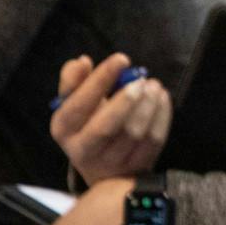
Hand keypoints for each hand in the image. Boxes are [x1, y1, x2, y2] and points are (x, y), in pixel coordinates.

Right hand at [51, 53, 171, 183]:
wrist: (103, 164)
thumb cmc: (88, 122)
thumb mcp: (74, 103)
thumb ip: (74, 80)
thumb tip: (81, 62)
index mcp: (64, 129)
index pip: (78, 105)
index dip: (99, 81)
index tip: (121, 58)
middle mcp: (83, 150)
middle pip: (105, 127)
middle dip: (125, 101)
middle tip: (140, 80)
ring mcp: (111, 162)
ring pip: (133, 133)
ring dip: (147, 105)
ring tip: (153, 85)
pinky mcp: (136, 166)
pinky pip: (153, 140)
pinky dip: (161, 116)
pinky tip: (161, 97)